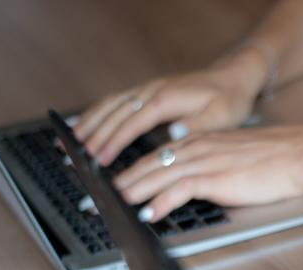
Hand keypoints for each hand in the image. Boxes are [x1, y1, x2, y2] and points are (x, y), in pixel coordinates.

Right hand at [74, 47, 267, 166]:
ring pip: (109, 104)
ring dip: (88, 123)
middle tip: (77, 158)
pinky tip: (83, 125)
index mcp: (167, 99)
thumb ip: (198, 126)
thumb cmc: (229, 100)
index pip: (133, 123)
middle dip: (94, 136)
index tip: (100, 160)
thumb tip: (175, 133)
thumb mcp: (221, 117)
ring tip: (69, 143)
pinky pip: (114, 101)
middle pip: (114, 113)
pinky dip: (95, 113)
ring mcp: (147, 89)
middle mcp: (152, 91)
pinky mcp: (146, 91)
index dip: (114, 142)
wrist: (233, 77)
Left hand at [114, 126, 302, 218]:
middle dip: (115, 184)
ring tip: (110, 208)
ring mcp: (204, 161)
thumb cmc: (272, 162)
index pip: (152, 156)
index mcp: (197, 143)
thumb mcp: (231, 161)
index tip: (104, 184)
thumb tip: (186, 191)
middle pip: (145, 165)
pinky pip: (179, 189)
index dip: (125, 171)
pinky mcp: (215, 176)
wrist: (298, 155)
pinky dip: (161, 202)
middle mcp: (195, 148)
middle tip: (91, 199)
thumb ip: (206, 171)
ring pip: (156, 175)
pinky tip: (149, 213)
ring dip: (130, 193)